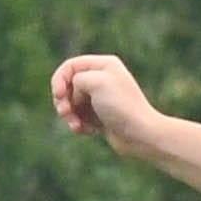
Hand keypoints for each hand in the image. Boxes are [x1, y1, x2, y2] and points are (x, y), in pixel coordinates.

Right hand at [52, 53, 166, 159]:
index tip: (59, 95)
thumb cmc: (121, 107)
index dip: (59, 80)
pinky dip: (79, 124)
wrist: (141, 135)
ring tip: (76, 126)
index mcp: (104, 65)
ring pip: (72, 104)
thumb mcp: (95, 82)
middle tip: (65, 112)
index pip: (70, 66)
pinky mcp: (102, 116)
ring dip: (69, 115)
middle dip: (62, 100)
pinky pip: (80, 117)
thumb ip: (76, 79)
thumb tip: (75, 95)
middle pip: (68, 86)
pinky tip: (87, 131)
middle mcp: (103, 79)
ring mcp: (102, 98)